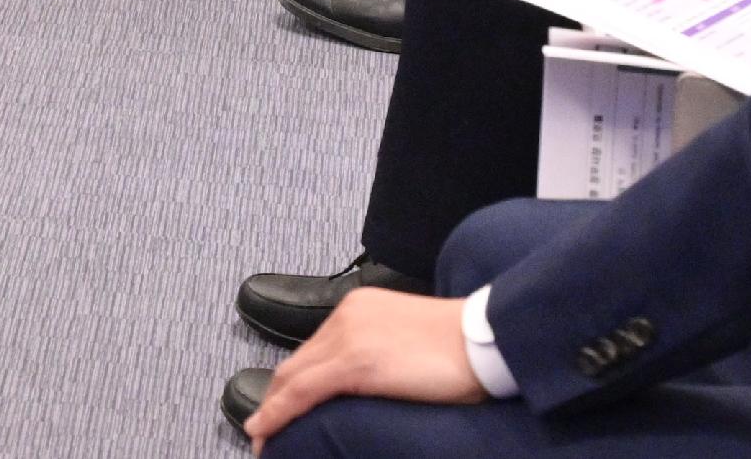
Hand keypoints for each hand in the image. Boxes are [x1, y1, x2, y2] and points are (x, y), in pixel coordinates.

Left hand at [244, 288, 484, 446]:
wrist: (487, 339)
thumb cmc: (463, 351)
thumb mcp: (411, 347)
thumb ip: (381, 358)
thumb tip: (372, 386)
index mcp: (359, 310)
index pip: (314, 352)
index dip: (292, 386)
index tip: (282, 412)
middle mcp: (345, 317)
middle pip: (296, 365)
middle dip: (275, 400)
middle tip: (264, 433)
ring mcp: (347, 337)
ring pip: (292, 379)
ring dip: (272, 412)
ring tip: (264, 440)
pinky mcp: (355, 362)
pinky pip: (302, 392)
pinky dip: (278, 414)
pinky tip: (265, 432)